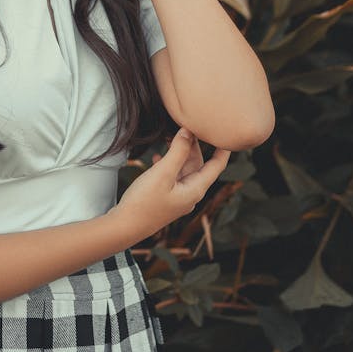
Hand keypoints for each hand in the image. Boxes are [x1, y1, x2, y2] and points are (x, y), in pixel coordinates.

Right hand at [116, 127, 230, 240]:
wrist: (125, 227)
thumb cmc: (144, 203)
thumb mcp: (162, 173)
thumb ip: (177, 152)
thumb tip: (188, 132)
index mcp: (196, 189)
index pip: (217, 165)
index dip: (223, 148)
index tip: (227, 132)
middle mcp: (190, 193)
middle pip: (199, 164)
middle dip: (194, 145)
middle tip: (186, 125)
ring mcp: (178, 196)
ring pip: (184, 169)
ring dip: (178, 152)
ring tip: (170, 135)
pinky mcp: (165, 197)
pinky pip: (172, 176)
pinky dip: (168, 163)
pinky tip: (157, 156)